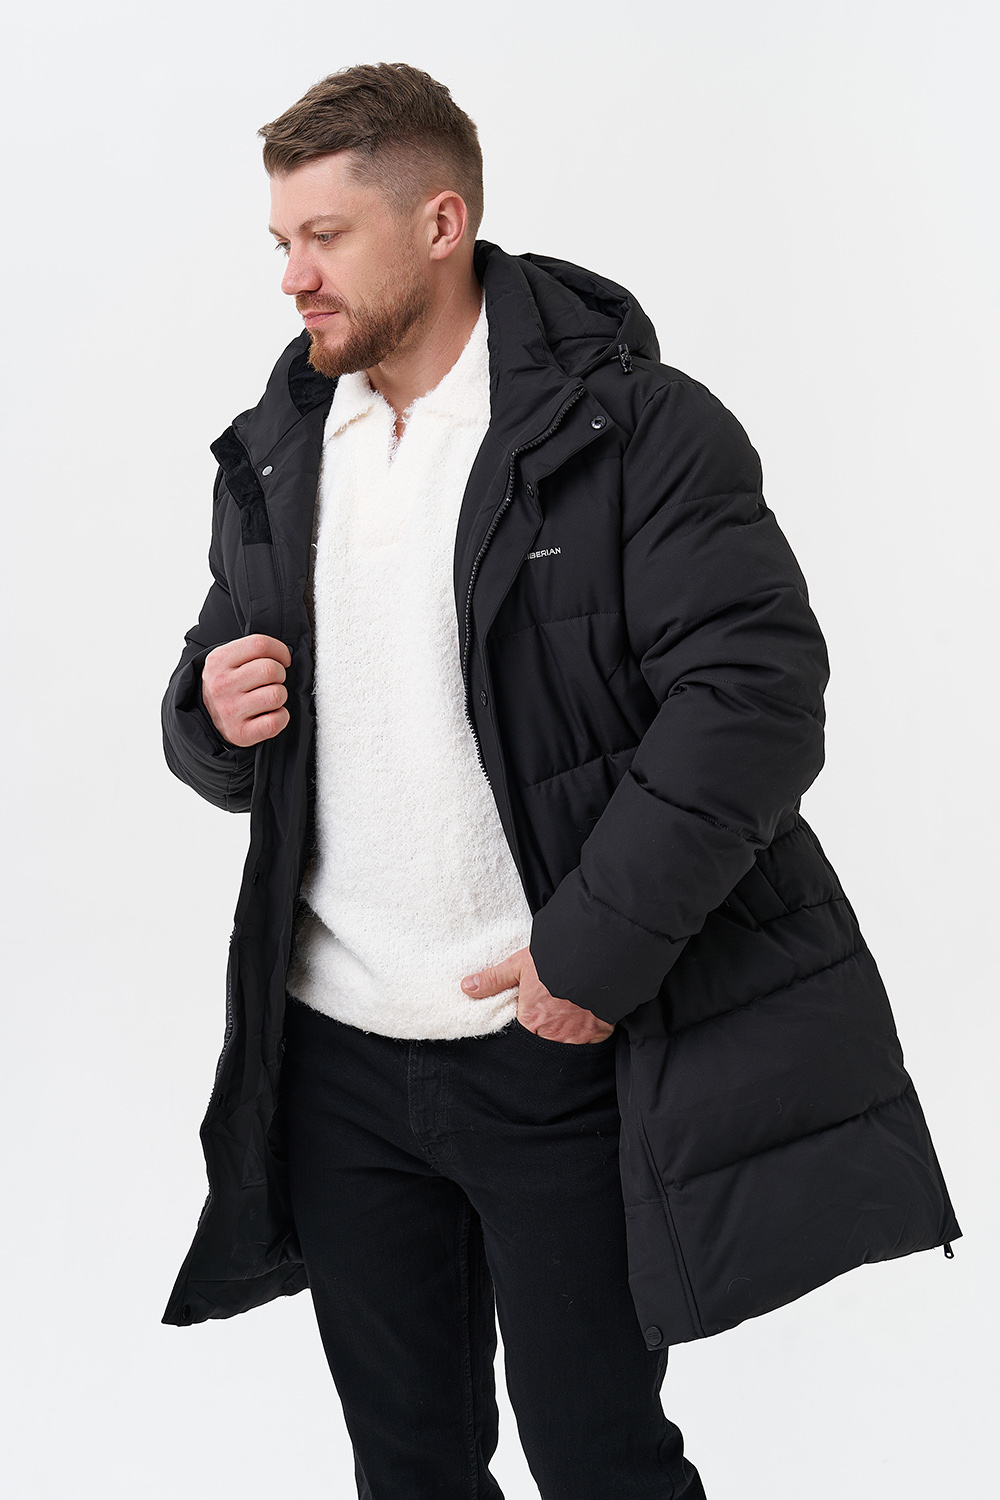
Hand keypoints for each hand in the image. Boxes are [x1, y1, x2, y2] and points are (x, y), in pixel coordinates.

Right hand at [201, 634, 291, 746]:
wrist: (207, 717)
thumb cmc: (227, 685)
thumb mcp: (228, 660)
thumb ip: (252, 651)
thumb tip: (285, 652)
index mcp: (219, 661)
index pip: (259, 644)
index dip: (279, 650)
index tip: (282, 659)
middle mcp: (222, 685)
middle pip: (271, 670)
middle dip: (280, 674)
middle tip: (273, 681)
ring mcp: (230, 710)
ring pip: (276, 694)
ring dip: (280, 695)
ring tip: (269, 697)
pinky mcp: (241, 733)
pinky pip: (275, 721)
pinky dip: (281, 717)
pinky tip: (271, 714)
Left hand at [461, 947, 614, 1043]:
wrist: (597, 956)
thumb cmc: (555, 959)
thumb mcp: (519, 964)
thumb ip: (493, 979)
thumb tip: (466, 988)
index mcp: (531, 1020)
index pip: (522, 1034)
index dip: (526, 1023)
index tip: (532, 1013)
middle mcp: (553, 1034)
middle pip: (544, 1042)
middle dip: (545, 1033)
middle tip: (551, 1014)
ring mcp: (578, 1037)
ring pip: (568, 1046)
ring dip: (566, 1036)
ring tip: (569, 1017)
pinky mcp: (599, 1034)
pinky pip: (590, 1044)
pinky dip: (588, 1036)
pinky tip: (587, 1021)